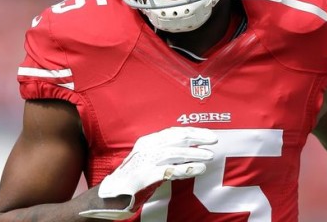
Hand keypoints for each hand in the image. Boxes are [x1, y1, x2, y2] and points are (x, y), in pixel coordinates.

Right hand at [79, 127, 217, 219]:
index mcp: (148, 141)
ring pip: (175, 153)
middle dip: (198, 138)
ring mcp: (146, 161)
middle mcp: (147, 147)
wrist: (111, 194)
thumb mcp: (149, 159)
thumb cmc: (133, 177)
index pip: (175, 131)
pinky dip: (186, 169)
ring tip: (210, 156)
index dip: (194, 131)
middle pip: (177, 138)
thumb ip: (165, 153)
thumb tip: (190, 149)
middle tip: (214, 140)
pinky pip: (170, 170)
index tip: (209, 134)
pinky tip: (199, 169)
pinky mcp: (145, 176)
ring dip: (195, 154)